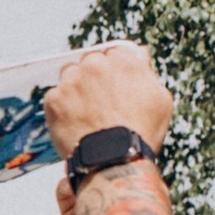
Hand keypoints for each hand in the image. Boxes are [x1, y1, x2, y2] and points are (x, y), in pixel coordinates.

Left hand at [42, 41, 174, 165]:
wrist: (114, 161)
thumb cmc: (140, 133)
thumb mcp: (160, 99)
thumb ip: (146, 71)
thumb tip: (139, 53)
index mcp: (124, 61)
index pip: (115, 52)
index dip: (115, 70)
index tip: (114, 84)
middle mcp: (96, 65)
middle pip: (90, 62)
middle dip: (94, 77)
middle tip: (100, 102)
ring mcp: (72, 81)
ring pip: (69, 75)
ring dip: (75, 88)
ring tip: (85, 113)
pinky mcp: (54, 99)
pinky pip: (54, 97)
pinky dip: (61, 108)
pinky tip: (74, 123)